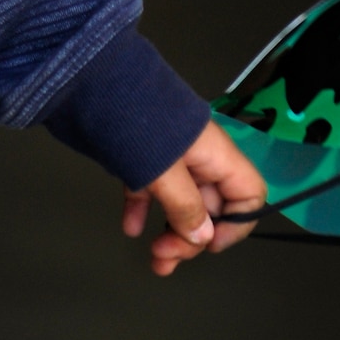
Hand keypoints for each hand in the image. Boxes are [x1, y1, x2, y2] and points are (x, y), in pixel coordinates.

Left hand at [123, 117, 266, 274]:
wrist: (92, 79)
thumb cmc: (137, 120)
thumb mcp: (164, 170)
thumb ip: (185, 206)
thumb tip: (202, 237)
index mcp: (215, 153)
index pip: (247, 193)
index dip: (236, 225)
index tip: (209, 244)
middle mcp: (197, 154)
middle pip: (209, 205)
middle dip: (190, 237)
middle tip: (164, 257)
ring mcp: (169, 154)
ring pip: (179, 201)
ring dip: (169, 232)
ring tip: (155, 260)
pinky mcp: (141, 152)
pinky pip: (150, 187)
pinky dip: (142, 209)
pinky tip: (130, 227)